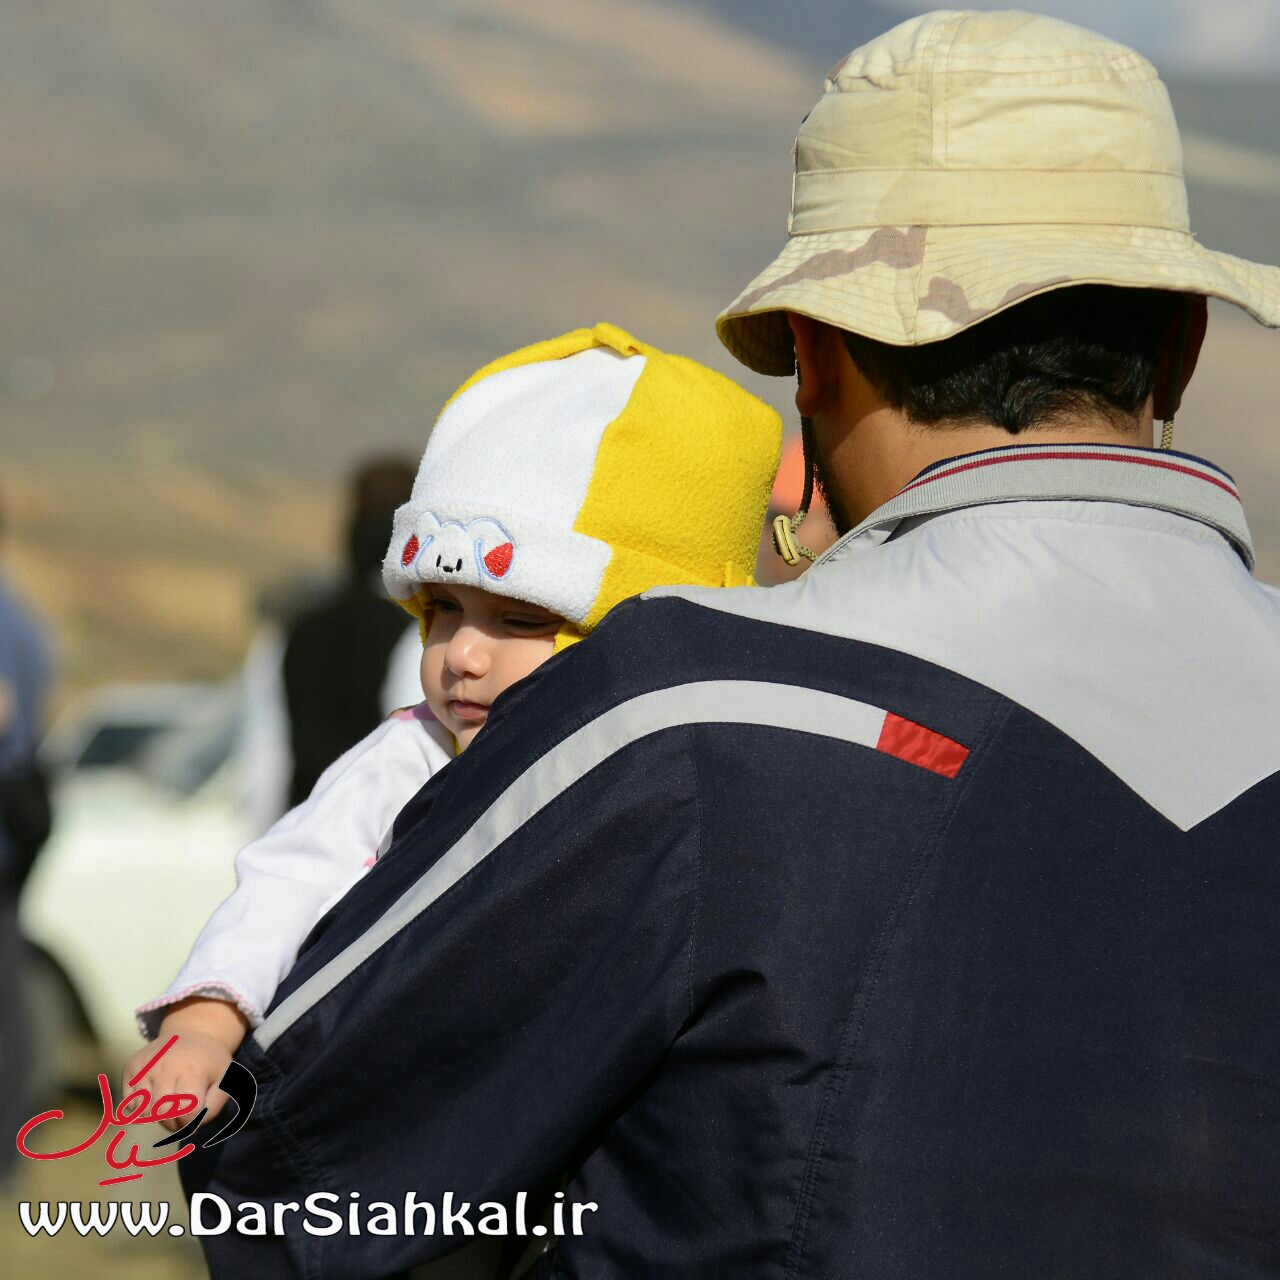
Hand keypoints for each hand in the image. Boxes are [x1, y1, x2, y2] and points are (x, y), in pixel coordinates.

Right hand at [121, 997, 248, 1131]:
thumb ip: (212, 1108)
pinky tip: (154, 1095)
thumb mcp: (224, 1081)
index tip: (194, 1117)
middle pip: (161, 1114)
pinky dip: (141, 1108)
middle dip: (172, 1124)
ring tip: (169, 1104)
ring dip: (155, 1117)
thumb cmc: (210, 1063)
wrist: (192, 1032)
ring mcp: (146, 1066)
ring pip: (142, 1112)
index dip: (190, 1123)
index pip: (185, 1111)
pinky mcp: (131, 1067)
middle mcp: (166, 1067)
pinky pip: (129, 1104)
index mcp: (193, 1071)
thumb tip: (191, 1129)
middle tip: (180, 1116)